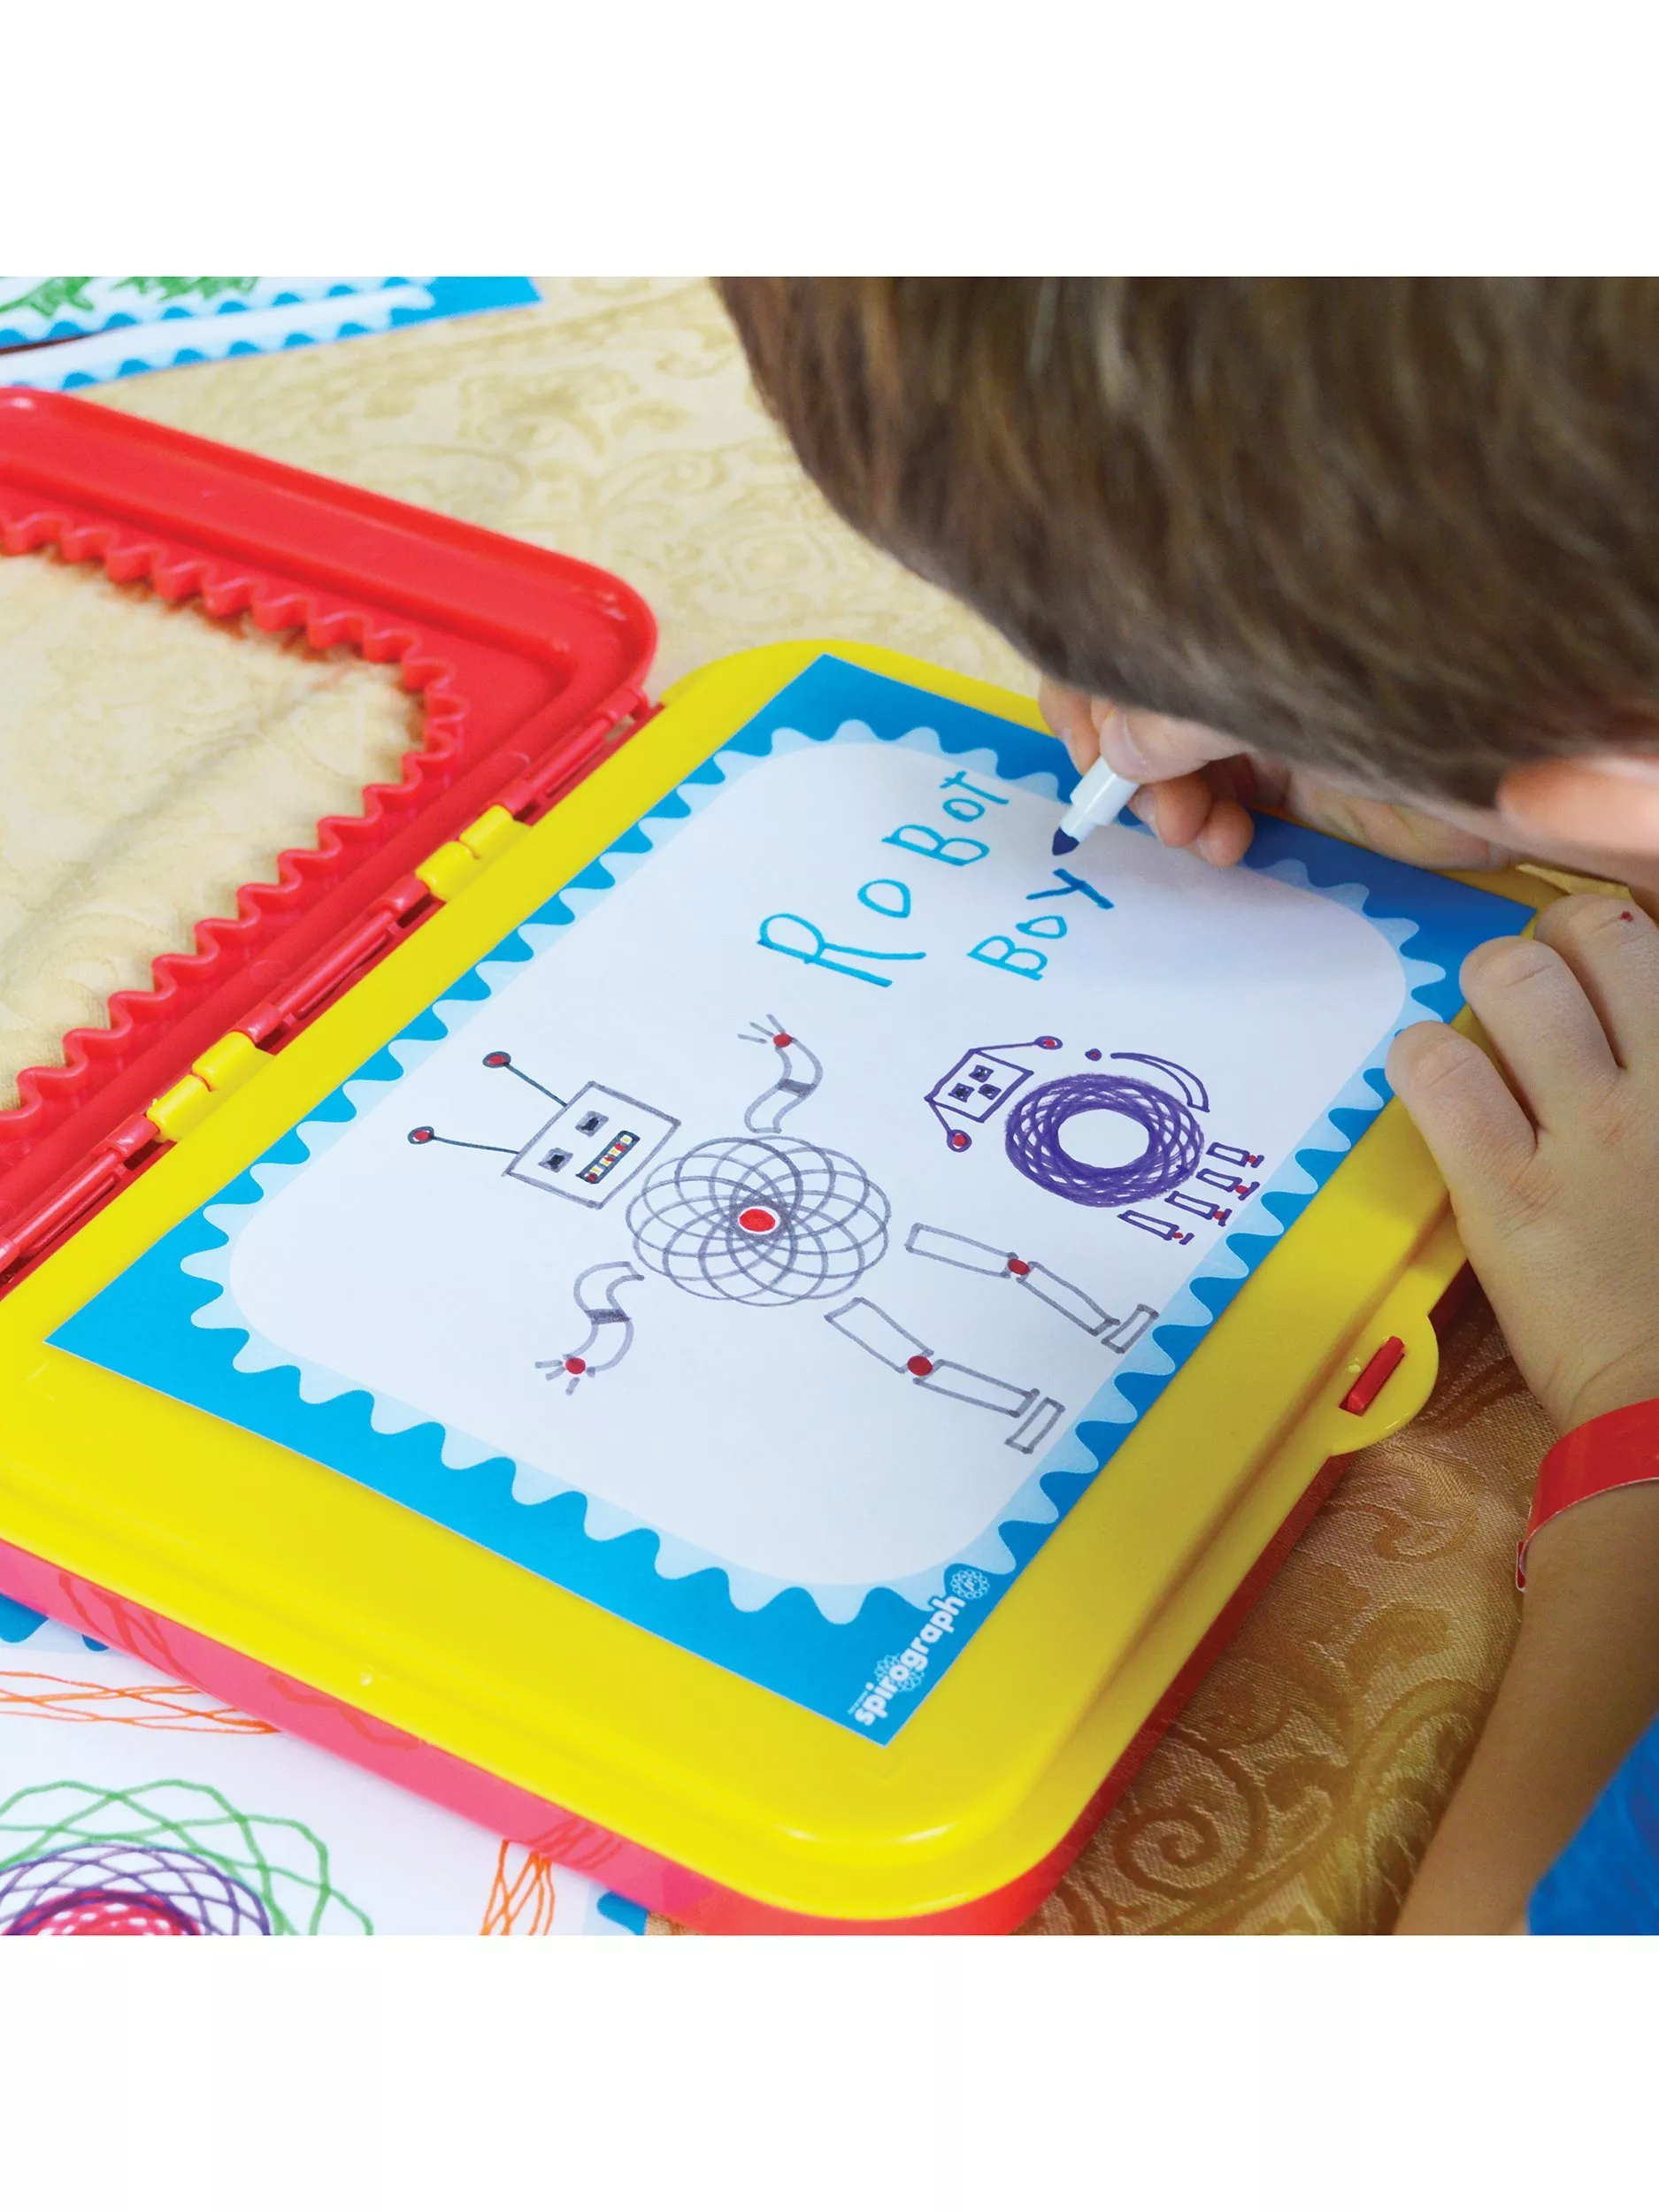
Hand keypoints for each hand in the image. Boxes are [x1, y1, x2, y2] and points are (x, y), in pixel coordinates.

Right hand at [1039, 678, 1514, 871]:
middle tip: (1151, 804)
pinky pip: (1215, 804)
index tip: (1090, 751)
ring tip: (1193, 830)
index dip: (1086, 691)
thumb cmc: (1410, 676)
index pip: (1118, 631)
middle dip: (1122, 758)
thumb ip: (1188, 712)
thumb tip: (1114, 746)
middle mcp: (1239, 654)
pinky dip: (1201, 826)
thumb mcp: (1276, 690)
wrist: (1537, 743)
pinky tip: (1221, 841)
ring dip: (1161, 801)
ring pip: (1165, 761)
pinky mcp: (1297, 777)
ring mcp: (1266, 714)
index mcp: (1230, 604)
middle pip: (1132, 698)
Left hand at [1388, 894, 1658, 1435]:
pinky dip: (1424, 1056)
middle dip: (1560, 938)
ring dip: (1490, 985)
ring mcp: (1591, 1134)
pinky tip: (1433, 1076)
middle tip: (1548, 981)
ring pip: (1515, 974)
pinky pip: (1439, 1068)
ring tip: (1489, 1023)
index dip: (1635, 943)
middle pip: (1599, 929)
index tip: (1621, 975)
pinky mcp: (1507, 1191)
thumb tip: (1632, 1053)